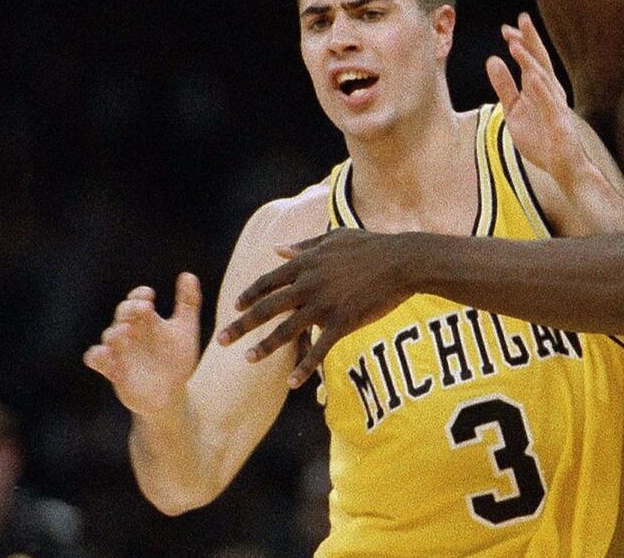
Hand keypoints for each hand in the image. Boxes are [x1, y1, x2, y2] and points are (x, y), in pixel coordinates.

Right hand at [84, 273, 201, 416]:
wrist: (170, 392)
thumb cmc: (176, 358)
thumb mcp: (185, 329)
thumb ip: (188, 303)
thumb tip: (188, 274)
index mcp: (146, 320)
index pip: (137, 300)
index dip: (139, 295)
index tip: (149, 295)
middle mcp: (131, 332)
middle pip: (122, 313)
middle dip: (129, 309)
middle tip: (143, 308)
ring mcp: (120, 350)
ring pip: (109, 334)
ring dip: (115, 331)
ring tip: (126, 331)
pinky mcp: (112, 369)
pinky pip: (96, 359)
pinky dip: (97, 355)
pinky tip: (106, 354)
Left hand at [216, 229, 410, 387]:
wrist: (401, 261)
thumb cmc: (371, 246)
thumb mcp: (335, 238)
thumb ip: (304, 245)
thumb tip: (278, 249)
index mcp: (305, 263)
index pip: (268, 281)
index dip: (249, 295)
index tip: (235, 306)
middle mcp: (308, 285)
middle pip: (266, 308)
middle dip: (242, 325)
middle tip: (222, 340)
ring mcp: (324, 305)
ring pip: (286, 330)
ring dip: (265, 347)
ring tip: (248, 360)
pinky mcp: (342, 322)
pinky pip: (319, 348)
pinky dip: (305, 367)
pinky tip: (292, 383)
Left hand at [485, 12, 586, 181]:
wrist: (562, 166)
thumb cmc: (541, 138)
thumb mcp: (513, 110)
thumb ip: (504, 86)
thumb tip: (492, 60)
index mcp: (539, 88)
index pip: (530, 60)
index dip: (519, 43)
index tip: (505, 29)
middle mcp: (550, 92)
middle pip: (540, 61)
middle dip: (531, 40)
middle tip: (521, 19)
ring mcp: (556, 106)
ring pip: (543, 78)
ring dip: (530, 61)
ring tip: (516, 44)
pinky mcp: (558, 123)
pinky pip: (549, 104)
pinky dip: (541, 89)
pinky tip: (531, 76)